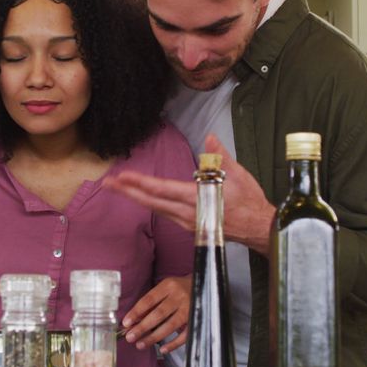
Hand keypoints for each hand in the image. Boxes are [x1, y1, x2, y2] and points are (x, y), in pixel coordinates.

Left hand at [104, 134, 275, 254]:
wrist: (258, 228)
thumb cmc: (249, 202)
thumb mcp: (239, 175)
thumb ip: (221, 157)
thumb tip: (210, 138)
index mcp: (198, 199)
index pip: (163, 190)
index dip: (141, 183)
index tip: (124, 176)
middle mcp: (188, 214)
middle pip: (152, 202)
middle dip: (128, 192)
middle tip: (108, 183)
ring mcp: (187, 222)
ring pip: (156, 209)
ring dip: (136, 198)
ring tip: (120, 188)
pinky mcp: (190, 226)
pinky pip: (165, 214)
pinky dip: (151, 205)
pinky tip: (143, 199)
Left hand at [121, 275, 190, 352]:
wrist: (206, 286)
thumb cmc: (181, 288)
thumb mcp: (166, 288)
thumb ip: (152, 302)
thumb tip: (135, 319)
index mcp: (169, 285)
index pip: (149, 300)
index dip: (136, 312)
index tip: (126, 323)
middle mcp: (179, 296)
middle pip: (158, 314)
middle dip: (142, 327)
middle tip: (130, 337)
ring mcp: (189, 308)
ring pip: (169, 326)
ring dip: (154, 337)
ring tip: (141, 344)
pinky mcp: (197, 319)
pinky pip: (184, 335)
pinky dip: (173, 343)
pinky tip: (163, 349)